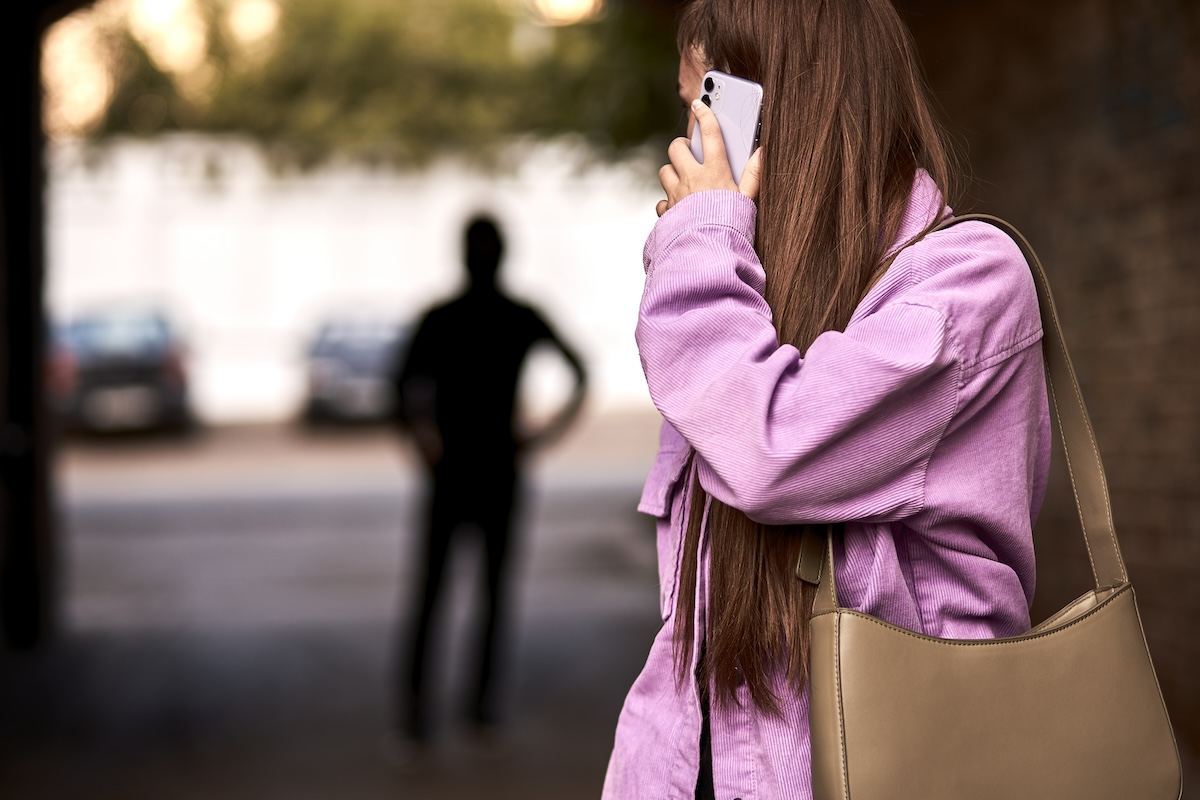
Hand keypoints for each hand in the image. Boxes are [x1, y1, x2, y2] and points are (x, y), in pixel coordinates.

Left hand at [656, 98, 761, 216]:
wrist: (708, 253)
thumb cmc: (731, 226)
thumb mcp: (748, 200)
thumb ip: (754, 175)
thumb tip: (762, 152)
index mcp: (715, 172)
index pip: (710, 134)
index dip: (705, 114)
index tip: (700, 104)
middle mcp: (692, 179)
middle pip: (676, 148)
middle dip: (681, 146)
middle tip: (688, 150)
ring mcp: (677, 195)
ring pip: (665, 171)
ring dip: (672, 172)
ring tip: (683, 178)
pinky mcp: (668, 212)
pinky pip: (662, 202)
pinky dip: (668, 202)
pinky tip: (678, 208)